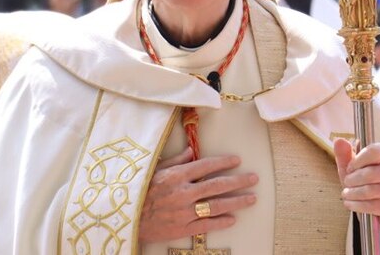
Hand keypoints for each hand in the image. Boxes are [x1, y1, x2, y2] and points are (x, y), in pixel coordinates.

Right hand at [137, 147, 258, 242]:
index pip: (206, 165)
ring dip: (237, 202)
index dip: (224, 162)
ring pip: (217, 205)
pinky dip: (221, 222)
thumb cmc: (137, 191)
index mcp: (176, 175)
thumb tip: (192, 150)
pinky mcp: (182, 228)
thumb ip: (175, 161)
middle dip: (238, 181)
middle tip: (254, 179)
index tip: (237, 160)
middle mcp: (183, 192)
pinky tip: (233, 219)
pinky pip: (206, 224)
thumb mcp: (153, 170)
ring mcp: (184, 212)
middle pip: (217, 185)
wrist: (125, 217)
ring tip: (251, 199)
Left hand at [334, 138, 379, 232]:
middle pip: (372, 173)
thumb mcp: (351, 165)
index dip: (357, 161)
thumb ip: (344, 153)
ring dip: (354, 194)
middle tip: (346, 183)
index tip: (349, 168)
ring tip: (346, 194)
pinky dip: (359, 206)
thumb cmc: (362, 178)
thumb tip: (339, 141)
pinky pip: (377, 206)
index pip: (374, 152)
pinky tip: (351, 204)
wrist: (374, 201)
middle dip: (353, 180)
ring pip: (373, 191)